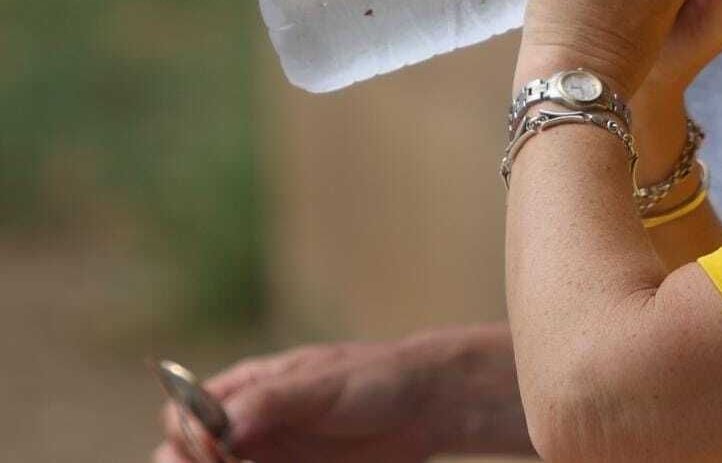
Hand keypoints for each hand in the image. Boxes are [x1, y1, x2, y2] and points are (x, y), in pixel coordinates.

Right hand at [152, 327, 526, 462]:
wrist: (427, 406)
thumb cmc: (376, 378)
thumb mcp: (323, 384)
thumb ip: (272, 401)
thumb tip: (221, 427)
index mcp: (246, 387)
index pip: (182, 413)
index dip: (187, 435)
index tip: (217, 451)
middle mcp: (246, 424)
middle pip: (185, 454)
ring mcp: (265, 454)